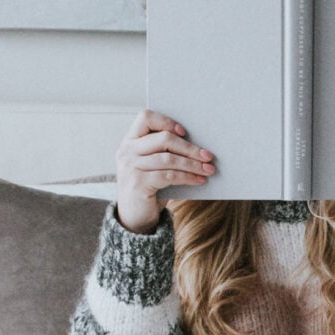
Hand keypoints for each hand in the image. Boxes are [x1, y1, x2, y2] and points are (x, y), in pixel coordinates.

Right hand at [115, 109, 215, 233]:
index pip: (145, 117)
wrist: (134, 217)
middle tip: (208, 155)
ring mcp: (130, 167)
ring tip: (208, 170)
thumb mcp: (152, 165)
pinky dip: (188, 177)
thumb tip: (199, 146)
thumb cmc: (149, 186)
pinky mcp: (138, 184)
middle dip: (190, 147)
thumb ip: (164, 151)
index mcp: (130, 141)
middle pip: (163, 138)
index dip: (166, 121)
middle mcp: (127, 151)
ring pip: (169, 158)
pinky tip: (199, 180)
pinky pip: (169, 176)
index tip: (184, 132)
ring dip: (193, 164)